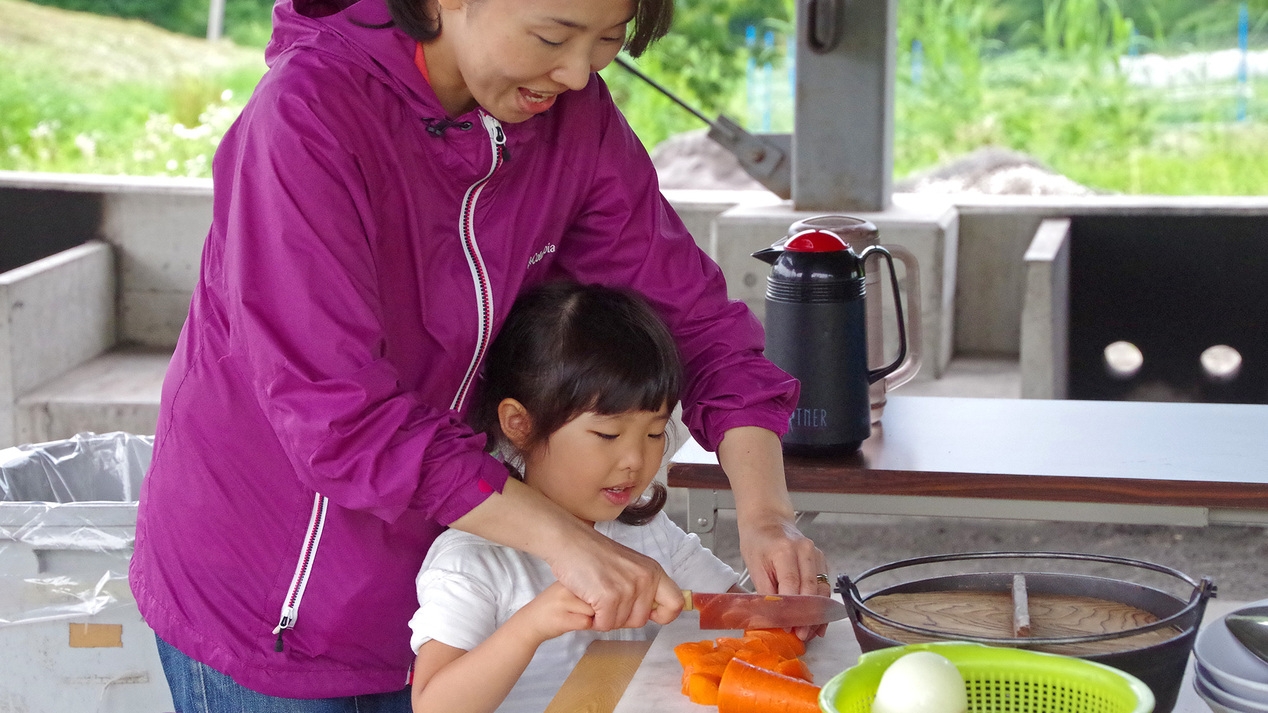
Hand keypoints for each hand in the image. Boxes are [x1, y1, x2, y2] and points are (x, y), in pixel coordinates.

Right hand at [510, 582, 595, 643]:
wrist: (528, 623)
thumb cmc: (551, 608)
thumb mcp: (565, 590)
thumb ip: (583, 588)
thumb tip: (609, 591)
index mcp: (568, 579)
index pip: (596, 583)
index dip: (598, 595)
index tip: (590, 601)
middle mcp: (565, 588)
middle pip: (598, 596)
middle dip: (597, 607)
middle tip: (582, 611)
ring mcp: (563, 603)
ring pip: (594, 610)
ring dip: (592, 618)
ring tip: (576, 617)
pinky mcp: (562, 619)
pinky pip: (586, 622)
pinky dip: (585, 626)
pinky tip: (573, 624)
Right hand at [547, 525, 683, 630]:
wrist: (570, 541)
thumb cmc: (594, 554)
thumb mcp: (630, 566)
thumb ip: (643, 585)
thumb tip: (653, 611)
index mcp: (653, 571)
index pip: (676, 603)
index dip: (663, 615)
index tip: (649, 614)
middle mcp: (645, 579)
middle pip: (641, 620)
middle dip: (622, 618)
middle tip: (608, 603)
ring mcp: (627, 587)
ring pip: (620, 624)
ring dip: (606, 617)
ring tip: (596, 597)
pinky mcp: (608, 596)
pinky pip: (604, 624)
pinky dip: (594, 619)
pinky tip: (589, 601)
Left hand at [715, 426, 829, 640]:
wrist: (768, 520)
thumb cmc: (757, 541)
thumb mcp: (753, 565)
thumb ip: (765, 591)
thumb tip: (773, 617)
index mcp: (785, 551)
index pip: (792, 586)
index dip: (792, 610)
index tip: (789, 628)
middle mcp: (806, 551)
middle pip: (811, 590)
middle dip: (807, 616)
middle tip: (802, 636)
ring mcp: (816, 554)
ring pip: (822, 590)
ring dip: (818, 613)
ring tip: (811, 633)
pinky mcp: (821, 560)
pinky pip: (825, 585)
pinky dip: (821, 604)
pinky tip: (818, 620)